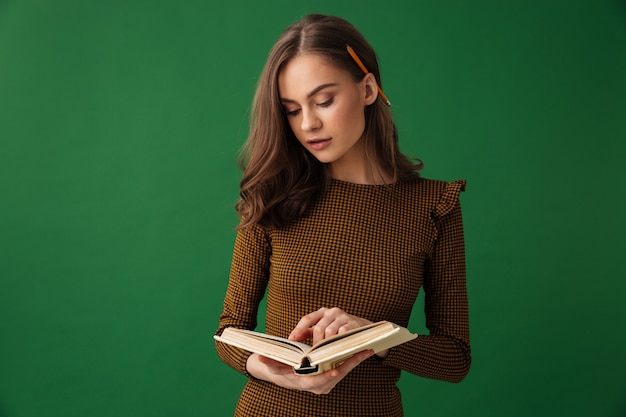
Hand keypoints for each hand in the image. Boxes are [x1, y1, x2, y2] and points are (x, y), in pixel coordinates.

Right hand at [246, 349, 373, 394]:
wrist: (283, 373)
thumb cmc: (279, 368)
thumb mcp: (273, 365)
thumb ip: (269, 362)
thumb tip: (260, 357)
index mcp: (306, 383)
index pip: (319, 382)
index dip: (328, 375)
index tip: (337, 369)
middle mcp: (319, 385)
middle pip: (337, 375)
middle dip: (350, 364)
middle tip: (363, 352)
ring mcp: (327, 381)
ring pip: (343, 370)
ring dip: (355, 360)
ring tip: (367, 348)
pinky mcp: (331, 374)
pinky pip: (343, 366)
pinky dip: (352, 358)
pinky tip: (361, 349)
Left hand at [289, 307, 389, 358]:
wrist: (364, 329)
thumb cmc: (339, 330)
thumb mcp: (324, 328)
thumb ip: (309, 332)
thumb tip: (292, 339)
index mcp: (323, 312)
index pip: (307, 319)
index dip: (298, 330)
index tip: (291, 340)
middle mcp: (332, 312)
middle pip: (318, 327)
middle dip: (314, 343)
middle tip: (311, 355)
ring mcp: (344, 317)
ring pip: (330, 332)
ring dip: (326, 345)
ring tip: (323, 355)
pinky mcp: (354, 324)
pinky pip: (343, 334)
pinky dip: (337, 344)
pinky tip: (335, 351)